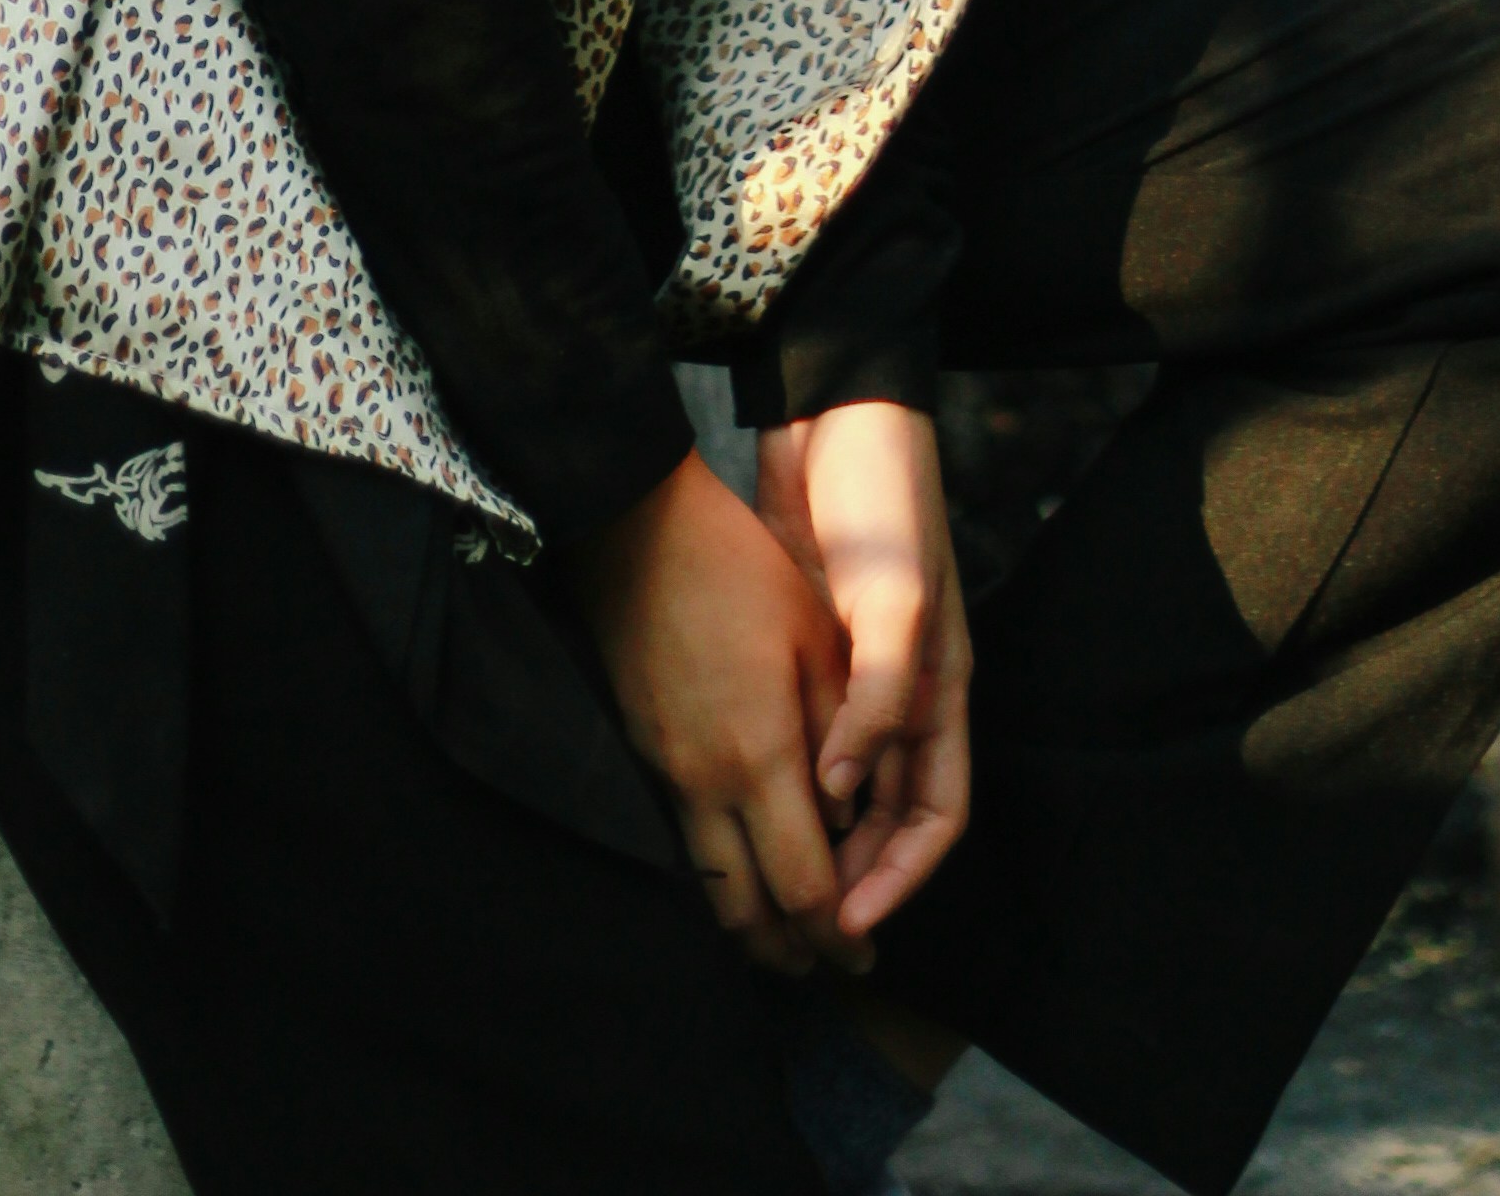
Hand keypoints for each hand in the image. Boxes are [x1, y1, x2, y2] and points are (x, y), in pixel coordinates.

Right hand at [576, 447, 855, 973]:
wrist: (636, 533)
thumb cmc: (741, 572)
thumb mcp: (816, 639)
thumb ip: (839, 735)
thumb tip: (849, 814)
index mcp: (760, 756)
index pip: (804, 885)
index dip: (838, 933)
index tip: (864, 955)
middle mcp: (706, 785)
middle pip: (749, 913)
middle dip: (794, 951)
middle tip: (830, 965)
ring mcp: (665, 777)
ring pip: (708, 892)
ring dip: (751, 928)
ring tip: (789, 940)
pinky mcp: (642, 760)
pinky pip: (682, 852)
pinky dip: (716, 885)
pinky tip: (741, 879)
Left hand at [757, 399, 975, 939]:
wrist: (831, 411)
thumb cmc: (882, 498)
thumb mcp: (897, 596)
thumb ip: (879, 695)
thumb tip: (839, 789)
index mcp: (942, 685)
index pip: (937, 813)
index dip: (902, 875)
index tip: (851, 917)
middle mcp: (903, 691)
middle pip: (889, 815)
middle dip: (858, 876)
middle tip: (801, 925)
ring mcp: (855, 672)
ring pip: (844, 788)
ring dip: (820, 840)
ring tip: (770, 886)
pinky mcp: (808, 650)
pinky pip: (804, 740)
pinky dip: (786, 783)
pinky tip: (746, 805)